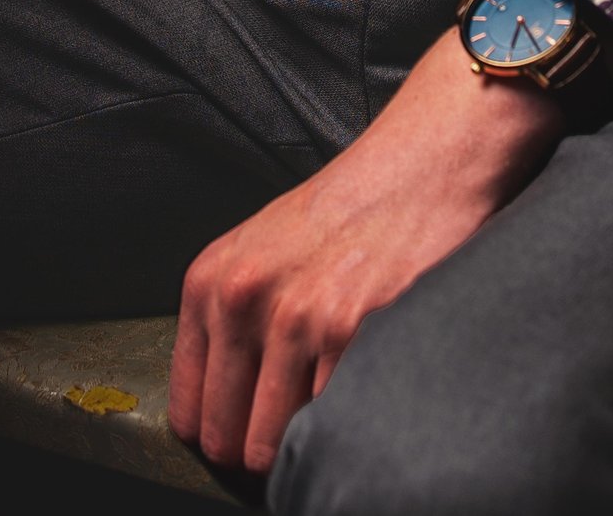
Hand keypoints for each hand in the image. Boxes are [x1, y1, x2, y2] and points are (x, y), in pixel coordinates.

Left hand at [169, 26, 563, 480]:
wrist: (421, 163)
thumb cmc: (344, 210)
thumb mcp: (258, 249)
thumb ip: (230, 324)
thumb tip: (220, 416)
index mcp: (210, 282)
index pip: (191, 414)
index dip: (222, 436)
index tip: (248, 435)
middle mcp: (245, 300)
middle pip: (232, 441)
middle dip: (262, 450)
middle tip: (294, 430)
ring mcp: (300, 318)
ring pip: (278, 446)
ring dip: (305, 442)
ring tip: (330, 408)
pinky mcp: (356, 332)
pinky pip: (333, 423)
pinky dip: (348, 424)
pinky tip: (362, 390)